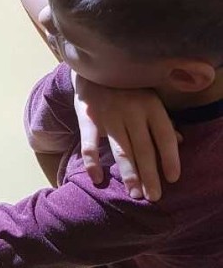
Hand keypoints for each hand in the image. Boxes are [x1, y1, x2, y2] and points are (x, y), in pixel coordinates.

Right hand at [72, 73, 180, 200]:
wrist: (92, 70)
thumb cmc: (126, 89)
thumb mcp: (148, 99)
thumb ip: (161, 121)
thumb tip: (179, 142)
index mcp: (151, 106)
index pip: (164, 136)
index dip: (170, 158)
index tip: (173, 179)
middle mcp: (132, 111)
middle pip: (144, 148)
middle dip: (149, 175)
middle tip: (153, 197)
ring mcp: (109, 115)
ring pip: (122, 150)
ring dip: (129, 174)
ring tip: (135, 193)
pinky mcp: (88, 119)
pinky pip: (90, 144)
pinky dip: (92, 162)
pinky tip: (97, 179)